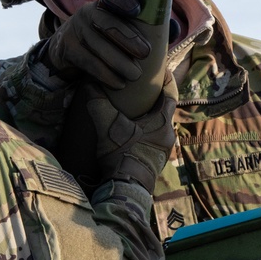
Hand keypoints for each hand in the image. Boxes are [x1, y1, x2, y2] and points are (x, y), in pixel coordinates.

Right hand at [40, 0, 149, 88]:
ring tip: (135, 75)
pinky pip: (89, 62)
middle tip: (145, 53)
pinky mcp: (67, 50)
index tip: (137, 10)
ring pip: (99, 46)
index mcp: (103, 5)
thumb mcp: (117, 28)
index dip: (124, 2)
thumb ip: (144, 28)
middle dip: (128, 38)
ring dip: (119, 62)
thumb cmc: (102, 38)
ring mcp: (74, 31)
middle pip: (108, 24)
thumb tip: (173, 30)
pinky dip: (105, 74)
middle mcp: (87, 13)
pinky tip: (119, 83)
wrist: (65, 51)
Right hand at [84, 70, 177, 190]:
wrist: (127, 190)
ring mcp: (163, 152)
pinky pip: (152, 142)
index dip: (167, 80)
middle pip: (164, 111)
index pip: (170, 94)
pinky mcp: (154, 163)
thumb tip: (89, 83)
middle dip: (153, 100)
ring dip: (147, 119)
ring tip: (132, 112)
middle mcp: (168, 136)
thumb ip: (98, 104)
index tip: (161, 69)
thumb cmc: (122, 156)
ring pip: (158, 128)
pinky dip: (143, 134)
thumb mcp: (108, 126)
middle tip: (139, 89)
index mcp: (162, 122)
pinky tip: (129, 135)